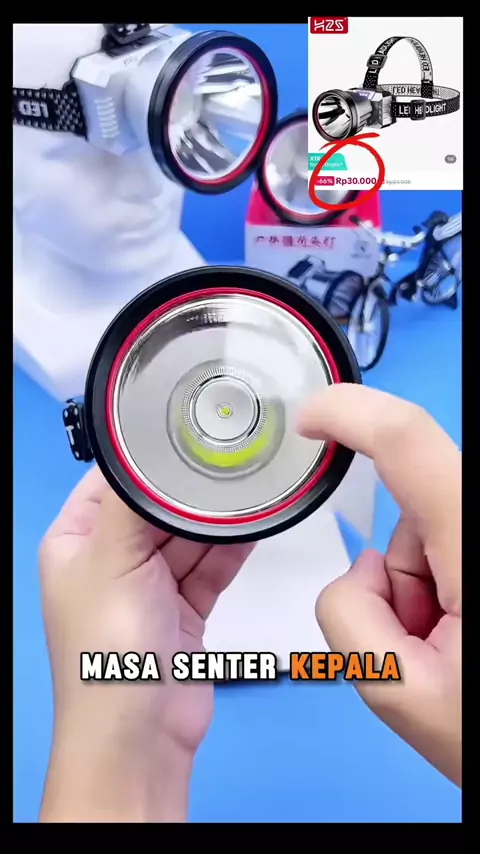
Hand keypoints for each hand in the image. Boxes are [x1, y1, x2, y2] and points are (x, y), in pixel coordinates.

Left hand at [38, 467, 253, 821]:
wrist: (140, 734)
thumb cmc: (107, 646)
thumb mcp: (112, 558)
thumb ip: (133, 500)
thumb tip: (149, 449)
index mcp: (77, 539)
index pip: (113, 480)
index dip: (146, 456)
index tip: (187, 429)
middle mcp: (111, 557)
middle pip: (158, 507)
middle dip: (191, 490)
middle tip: (231, 458)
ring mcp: (150, 584)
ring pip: (189, 536)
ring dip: (216, 520)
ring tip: (249, 486)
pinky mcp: (184, 608)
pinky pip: (210, 567)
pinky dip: (231, 549)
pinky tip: (254, 524)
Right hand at [298, 384, 460, 786]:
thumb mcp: (400, 692)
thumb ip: (347, 616)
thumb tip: (364, 569)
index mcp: (475, 547)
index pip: (408, 442)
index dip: (350, 413)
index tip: (309, 420)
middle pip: (412, 509)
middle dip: (397, 573)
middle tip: (423, 644)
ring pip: (427, 535)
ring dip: (419, 590)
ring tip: (449, 651)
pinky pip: (446, 551)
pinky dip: (438, 592)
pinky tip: (462, 639)